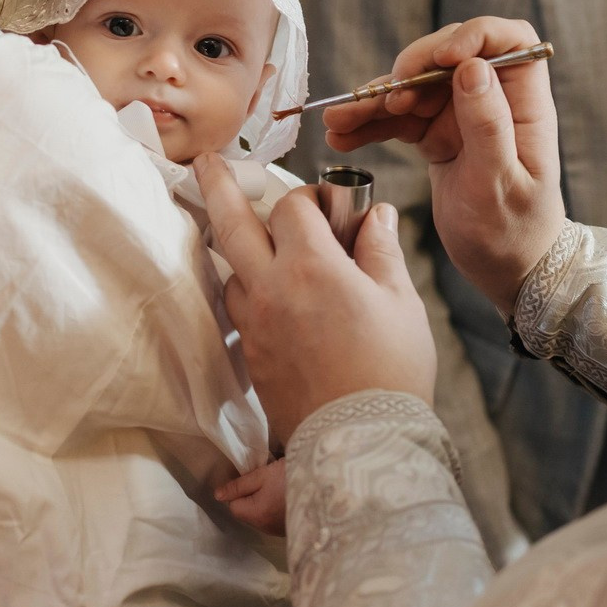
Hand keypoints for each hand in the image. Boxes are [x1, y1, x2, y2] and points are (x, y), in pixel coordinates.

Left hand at [197, 158, 434, 447]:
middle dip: (217, 185)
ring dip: (235, 244)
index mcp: (311, 267)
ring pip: (230, 268)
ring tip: (242, 230)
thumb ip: (382, 250)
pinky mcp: (251, 356)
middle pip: (232, 223)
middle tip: (205, 161)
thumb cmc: (390, 372)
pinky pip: (238, 306)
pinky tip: (263, 287)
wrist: (361, 445)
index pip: (293, 206)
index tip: (330, 204)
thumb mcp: (401, 302)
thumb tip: (377, 215)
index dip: (311, 195)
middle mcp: (272, 289)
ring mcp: (255, 324)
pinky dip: (244, 286)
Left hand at [214, 458, 287, 536]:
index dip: (239, 491)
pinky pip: (275, 520)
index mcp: (255, 514)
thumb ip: (239, 485)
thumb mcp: (263, 475)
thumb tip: (217, 495)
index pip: (234, 506)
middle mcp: (265, 528)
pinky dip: (277, 510)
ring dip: (265, 504)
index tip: (253, 478)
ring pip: (261, 517)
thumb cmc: (291, 477)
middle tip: (267, 481)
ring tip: (279, 488)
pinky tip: (288, 498)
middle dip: (252, 498)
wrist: (326, 487)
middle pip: (248, 513)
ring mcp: (279, 531)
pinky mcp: (291, 530)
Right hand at [322, 18, 566, 312]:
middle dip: (413, 68)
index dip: (475, 35)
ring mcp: (462, 116)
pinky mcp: (437, 134)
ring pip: (415, 85)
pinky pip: (399, 117)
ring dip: (376, 99)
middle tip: (387, 97)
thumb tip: (472, 68)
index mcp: (523, 105)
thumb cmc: (514, 232)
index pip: (509, 40)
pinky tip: (341, 134)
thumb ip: (488, 126)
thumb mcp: (499, 184)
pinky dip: (370, 123)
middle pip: (449, 55)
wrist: (505, 269)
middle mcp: (493, 101)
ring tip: (339, 119)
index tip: (442, 59)